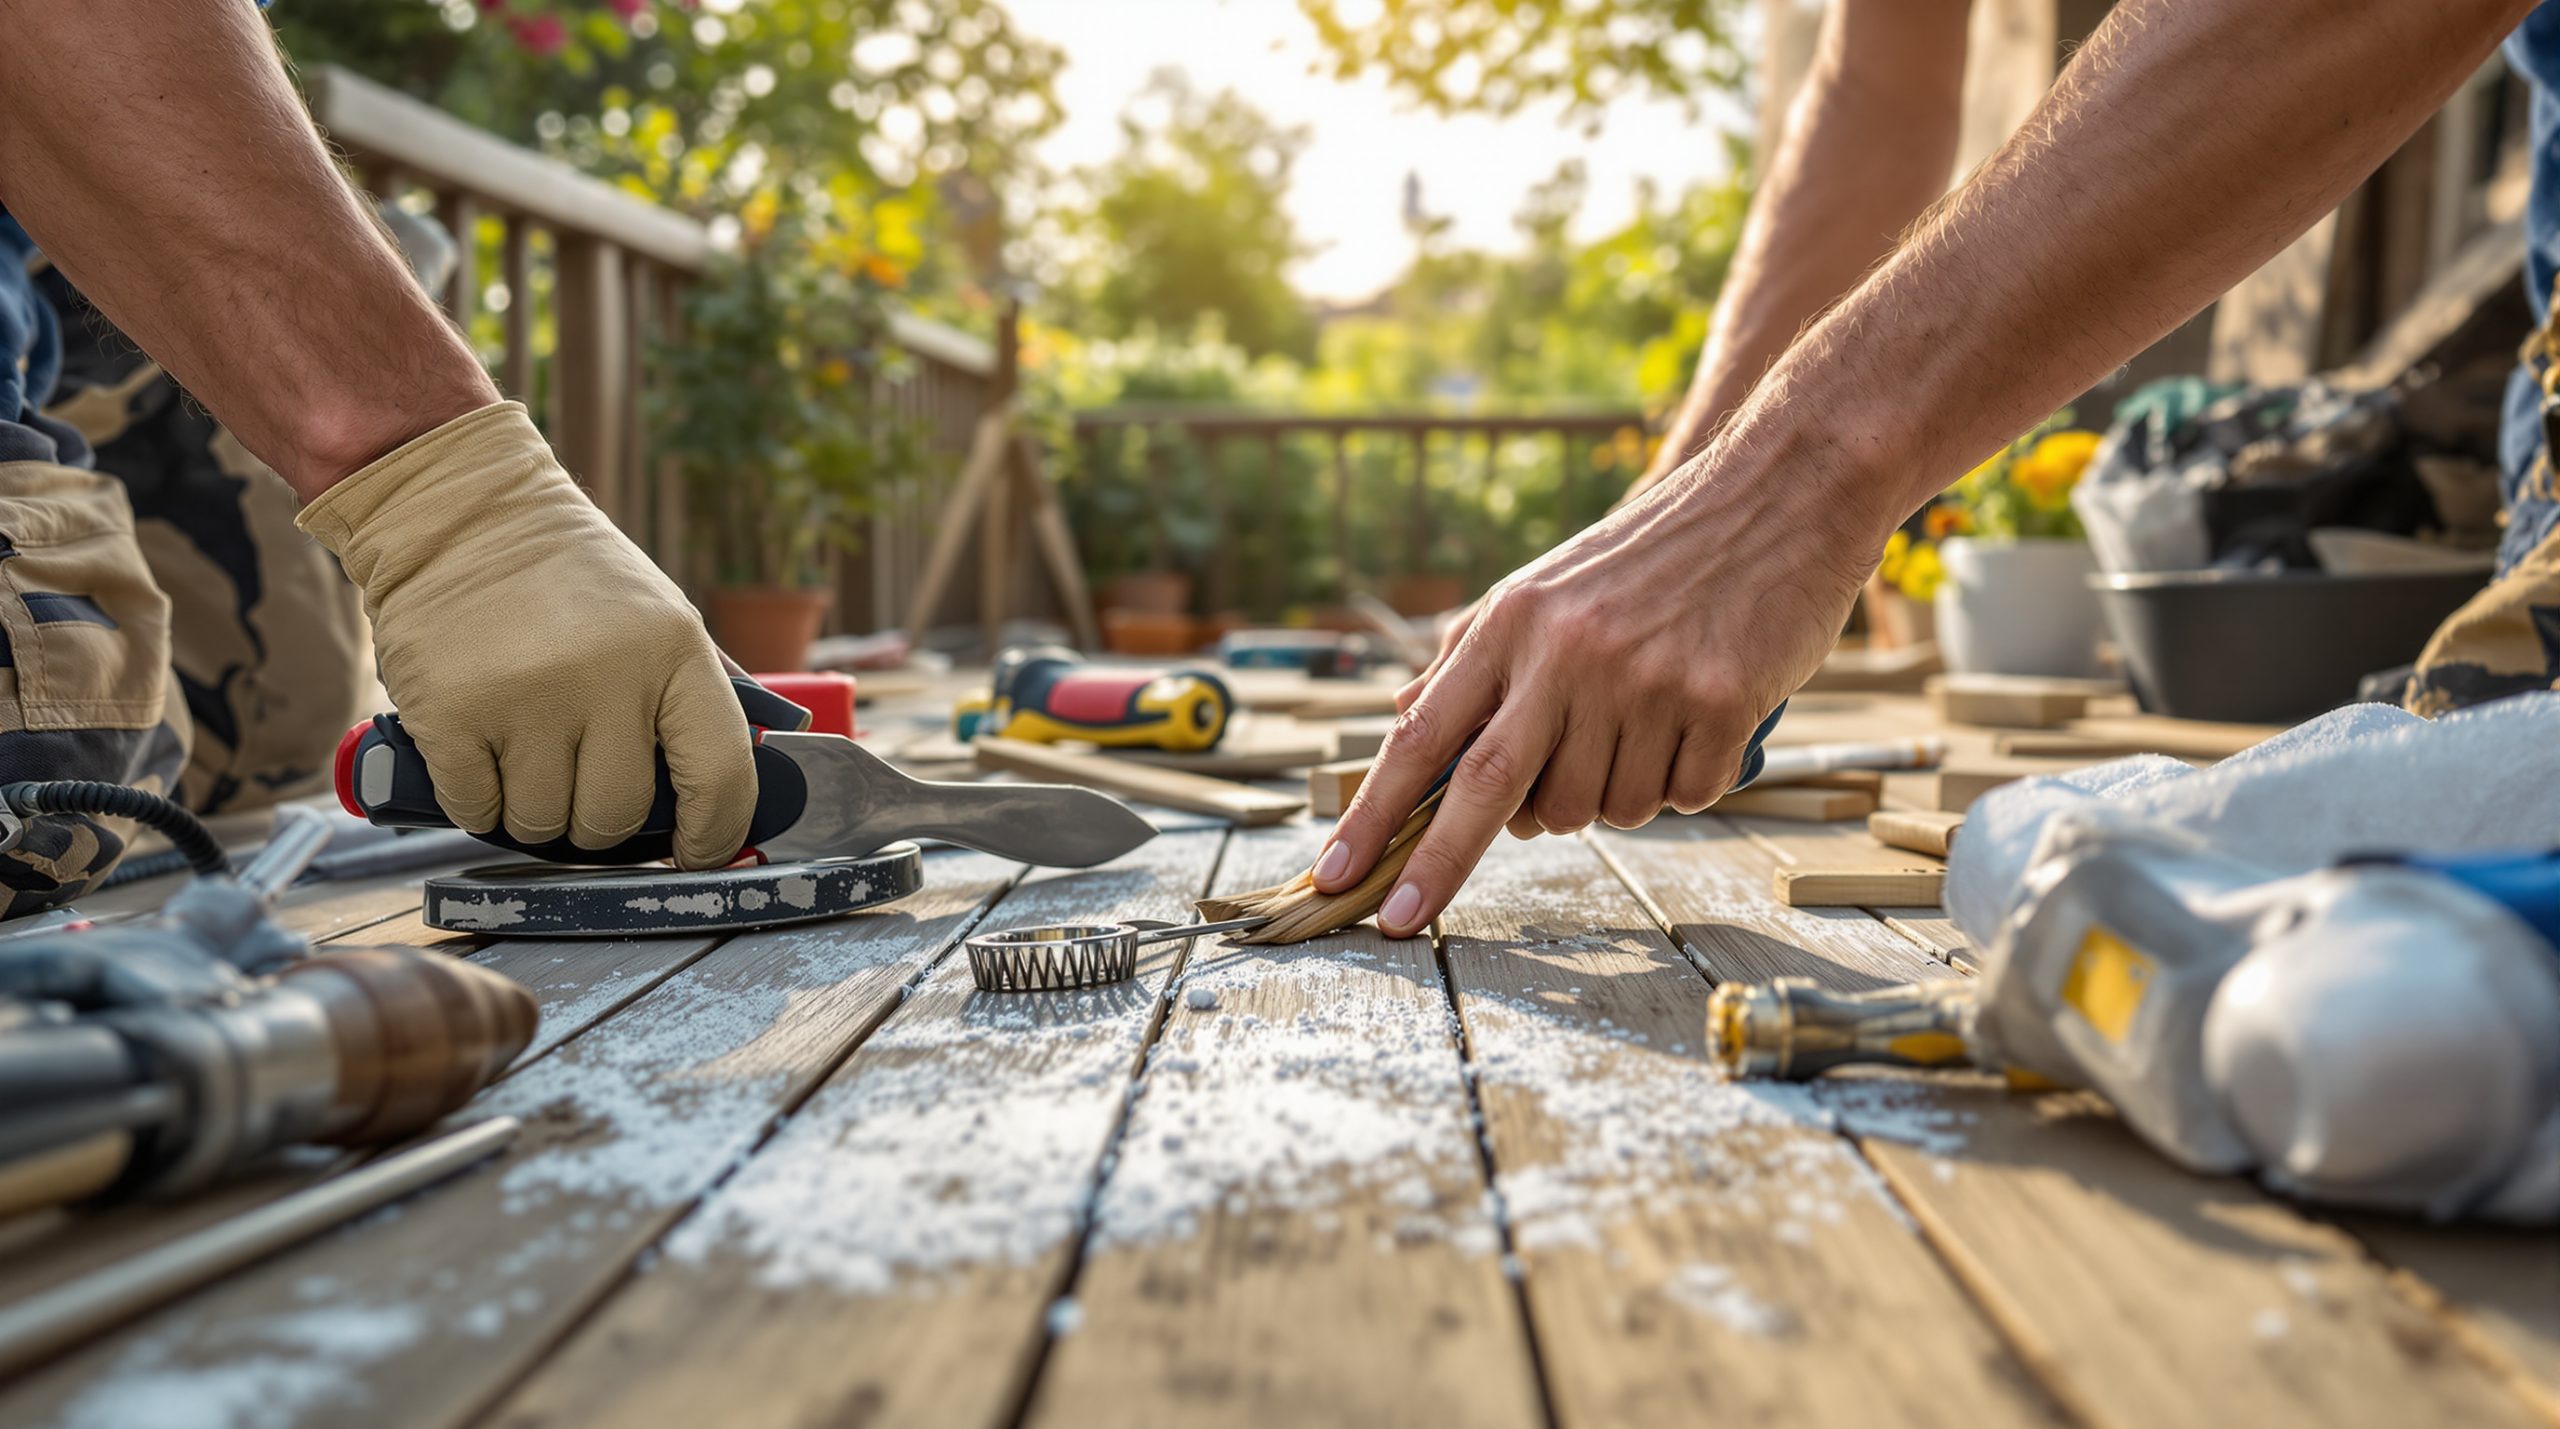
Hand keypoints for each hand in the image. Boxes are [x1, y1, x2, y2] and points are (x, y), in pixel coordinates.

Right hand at [297, 402, 756, 868]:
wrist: (458, 511)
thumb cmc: (569, 579)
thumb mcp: (659, 617)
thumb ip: (693, 700)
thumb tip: (734, 799)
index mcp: (674, 650)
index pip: (720, 774)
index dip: (715, 832)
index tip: (700, 851)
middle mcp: (606, 677)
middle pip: (616, 816)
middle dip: (599, 821)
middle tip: (580, 782)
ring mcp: (526, 698)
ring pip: (542, 823)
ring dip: (533, 810)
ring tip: (525, 753)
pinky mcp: (451, 714)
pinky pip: (476, 810)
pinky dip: (478, 801)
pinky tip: (479, 752)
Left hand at [1315, 448, 1877, 935]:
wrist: (1778, 493)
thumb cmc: (1652, 554)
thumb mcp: (1543, 589)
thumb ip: (1472, 658)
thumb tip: (1406, 723)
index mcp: (1513, 624)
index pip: (1425, 733)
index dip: (1373, 812)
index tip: (1335, 875)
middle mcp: (1569, 654)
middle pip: (1489, 789)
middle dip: (1435, 866)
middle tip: (1403, 920)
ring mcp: (1645, 680)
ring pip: (1598, 809)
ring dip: (1610, 797)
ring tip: (1639, 729)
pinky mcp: (1720, 703)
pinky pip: (1680, 797)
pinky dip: (1683, 783)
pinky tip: (1696, 724)